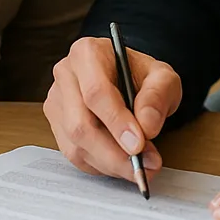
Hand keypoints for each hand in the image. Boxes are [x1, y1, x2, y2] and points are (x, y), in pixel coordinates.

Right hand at [43, 37, 182, 180]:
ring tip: (140, 166)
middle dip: (114, 153)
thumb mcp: (163, 78)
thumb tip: (146, 126)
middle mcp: (66, 75)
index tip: (138, 144)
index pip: (96, 92)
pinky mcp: (57, 125)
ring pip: (76, 145)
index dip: (116, 122)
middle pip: (80, 124)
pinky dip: (101, 166)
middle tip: (144, 164)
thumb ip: (158, 96)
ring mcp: (57, 101)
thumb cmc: (141, 76)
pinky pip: (75, 155)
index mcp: (88, 53)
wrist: (128, 80)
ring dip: (110, 163)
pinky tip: (121, 162)